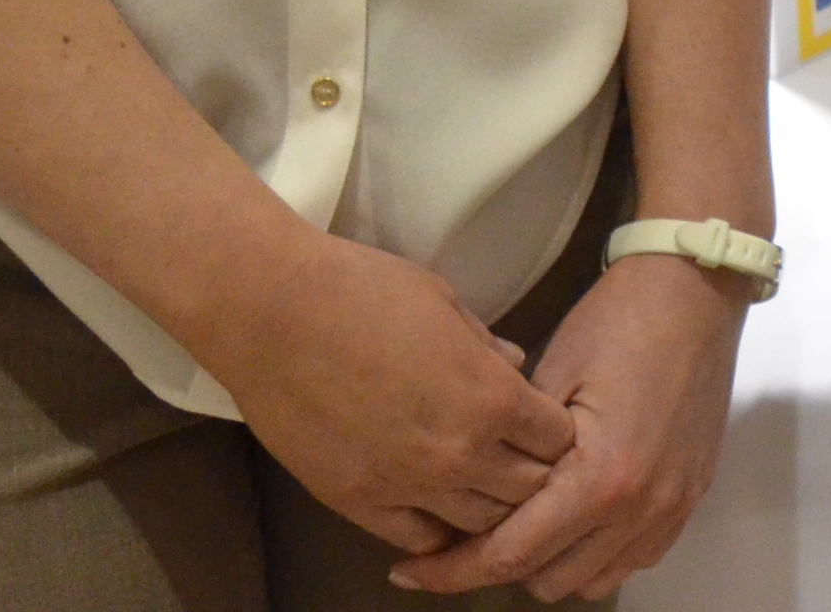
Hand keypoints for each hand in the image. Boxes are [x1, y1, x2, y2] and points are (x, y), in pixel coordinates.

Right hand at [207, 231, 580, 556]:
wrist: (273, 314)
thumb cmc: (364, 291)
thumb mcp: (446, 304)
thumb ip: (487, 347)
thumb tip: (515, 367)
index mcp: (491, 396)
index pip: (558, 440)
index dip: (557, 432)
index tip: (544, 423)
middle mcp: (459, 452)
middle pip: (529, 491)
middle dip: (534, 474)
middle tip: (519, 459)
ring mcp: (407, 484)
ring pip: (479, 525)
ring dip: (489, 507)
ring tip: (482, 486)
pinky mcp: (356, 502)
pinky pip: (417, 539)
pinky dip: (436, 530)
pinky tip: (435, 507)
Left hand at [393, 252, 746, 596]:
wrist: (696, 289)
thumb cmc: (616, 321)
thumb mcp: (548, 379)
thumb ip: (513, 453)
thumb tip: (474, 501)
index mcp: (601, 479)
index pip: (510, 555)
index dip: (452, 571)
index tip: (412, 571)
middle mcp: (640, 508)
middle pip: (547, 579)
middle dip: (499, 563)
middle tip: (472, 529)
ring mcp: (672, 507)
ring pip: (591, 580)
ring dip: (552, 563)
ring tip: (527, 523)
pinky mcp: (690, 497)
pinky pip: (633, 559)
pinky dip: (598, 552)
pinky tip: (578, 517)